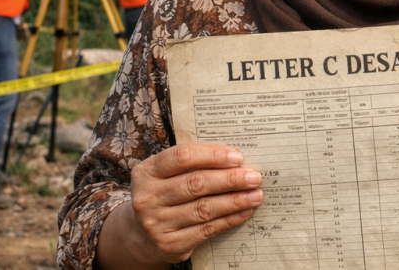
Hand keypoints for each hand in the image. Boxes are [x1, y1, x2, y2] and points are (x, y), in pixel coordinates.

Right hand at [118, 145, 262, 265]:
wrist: (142, 235)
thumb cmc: (165, 195)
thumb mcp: (167, 175)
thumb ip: (193, 164)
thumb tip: (236, 160)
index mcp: (146, 172)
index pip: (182, 157)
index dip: (212, 155)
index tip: (237, 157)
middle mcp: (147, 198)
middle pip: (195, 184)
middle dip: (229, 180)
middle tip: (254, 177)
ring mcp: (156, 223)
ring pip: (203, 209)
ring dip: (234, 201)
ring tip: (256, 195)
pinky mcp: (169, 244)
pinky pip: (206, 229)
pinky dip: (229, 219)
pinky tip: (244, 212)